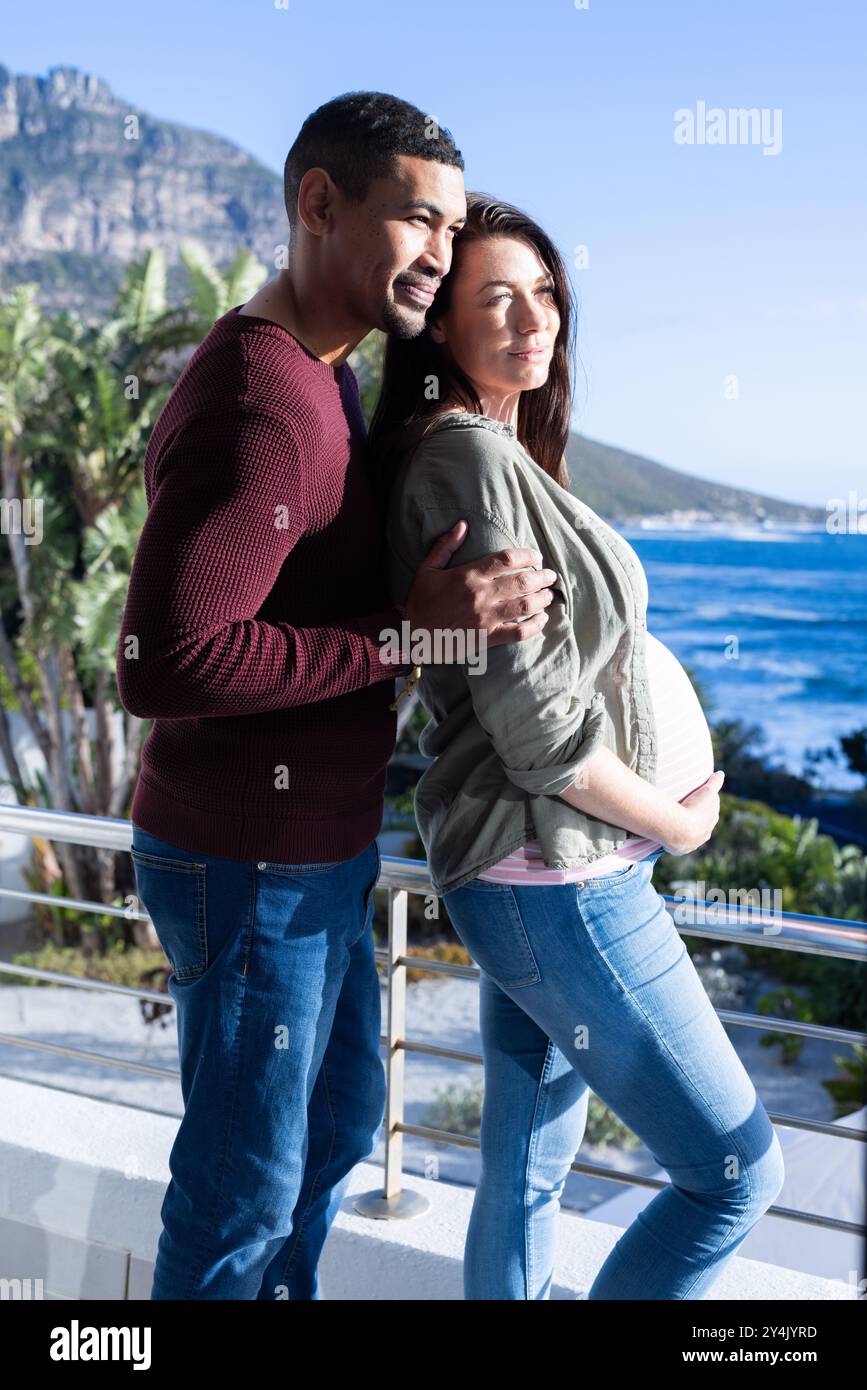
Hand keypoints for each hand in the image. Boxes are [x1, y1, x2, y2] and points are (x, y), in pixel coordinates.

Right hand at [404, 521, 558, 649]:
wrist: (411, 636)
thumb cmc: (420, 602)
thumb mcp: (427, 569)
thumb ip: (446, 545)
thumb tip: (463, 524)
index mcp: (468, 576)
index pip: (506, 559)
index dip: (527, 555)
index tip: (536, 556)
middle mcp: (481, 596)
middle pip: (522, 581)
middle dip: (542, 576)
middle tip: (551, 575)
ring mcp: (486, 618)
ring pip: (525, 605)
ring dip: (542, 599)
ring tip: (549, 594)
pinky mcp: (488, 638)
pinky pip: (519, 632)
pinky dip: (535, 625)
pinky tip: (542, 619)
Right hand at [664, 770, 725, 854]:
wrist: (680, 829)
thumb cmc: (694, 808)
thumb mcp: (707, 792)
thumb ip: (715, 782)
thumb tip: (721, 773)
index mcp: (711, 819)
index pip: (711, 809)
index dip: (705, 802)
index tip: (698, 797)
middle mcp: (704, 833)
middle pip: (702, 823)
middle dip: (697, 817)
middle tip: (686, 808)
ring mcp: (692, 843)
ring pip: (690, 835)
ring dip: (685, 829)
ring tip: (677, 822)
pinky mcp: (680, 849)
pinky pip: (678, 844)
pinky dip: (675, 839)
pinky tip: (671, 835)